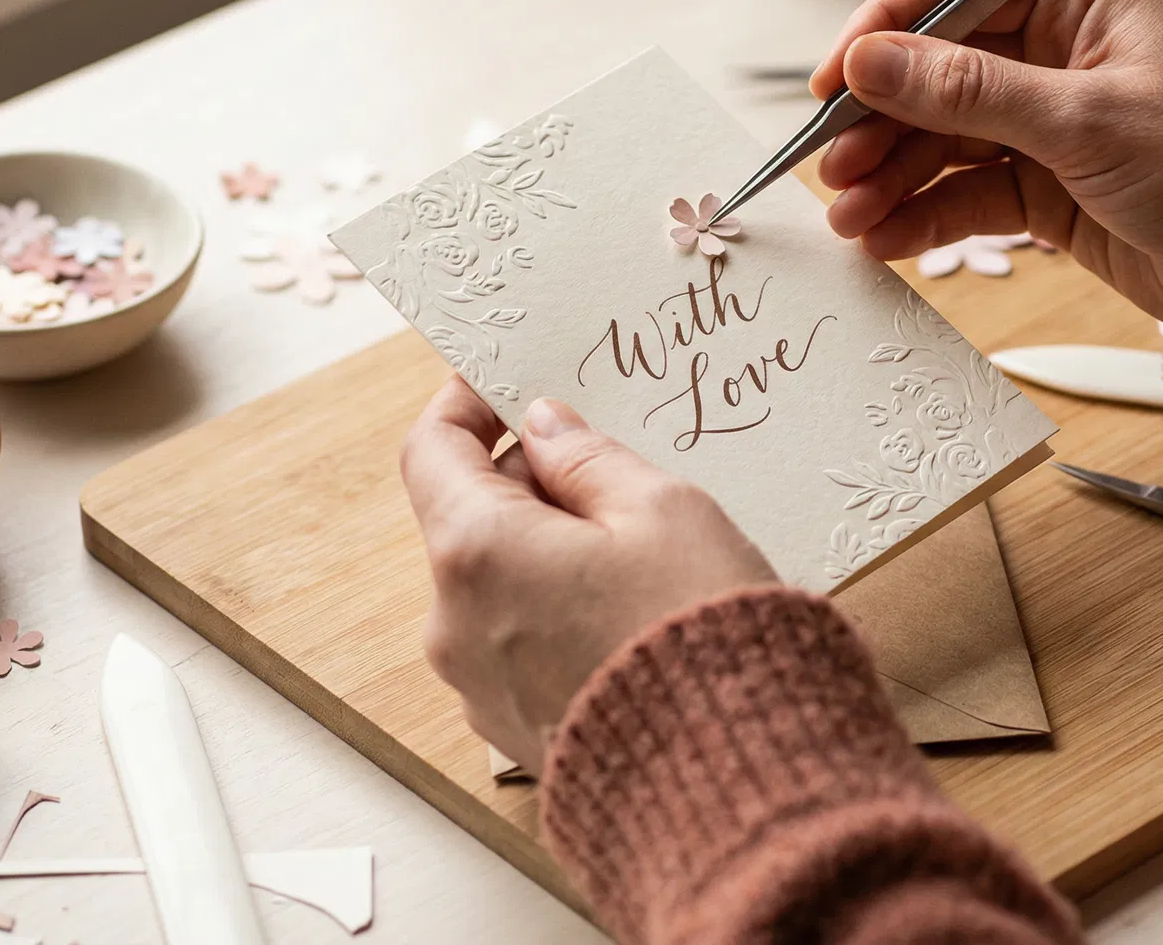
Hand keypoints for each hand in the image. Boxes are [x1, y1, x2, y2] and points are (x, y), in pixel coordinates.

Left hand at [400, 378, 776, 770]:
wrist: (731, 778)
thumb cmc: (699, 632)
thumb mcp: (662, 509)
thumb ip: (590, 458)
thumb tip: (545, 428)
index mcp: (477, 550)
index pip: (431, 450)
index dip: (464, 405)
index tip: (502, 384)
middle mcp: (455, 622)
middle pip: (468, 519)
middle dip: (529, 484)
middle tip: (610, 467)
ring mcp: (479, 685)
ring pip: (498, 583)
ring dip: (548, 551)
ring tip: (639, 551)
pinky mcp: (513, 729)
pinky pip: (519, 643)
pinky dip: (557, 611)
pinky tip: (629, 612)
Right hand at [812, 0, 1162, 325]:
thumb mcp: (1084, 121)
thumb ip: (967, 92)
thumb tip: (870, 61)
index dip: (886, 30)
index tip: (833, 79)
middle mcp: (1064, 46)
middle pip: (938, 69)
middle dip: (880, 120)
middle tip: (831, 164)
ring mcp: (1053, 117)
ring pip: (945, 136)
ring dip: (892, 174)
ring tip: (848, 215)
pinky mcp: (1051, 183)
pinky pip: (969, 190)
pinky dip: (925, 214)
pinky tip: (885, 238)